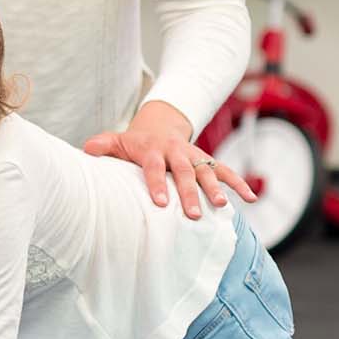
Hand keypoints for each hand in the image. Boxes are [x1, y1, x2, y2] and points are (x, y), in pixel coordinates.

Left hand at [83, 101, 256, 217]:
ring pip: (206, 172)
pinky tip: (251, 198)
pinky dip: (239, 183)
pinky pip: (225, 171)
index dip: (158, 184)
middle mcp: (176, 152)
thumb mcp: (118, 140)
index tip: (161, 203)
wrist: (161, 124)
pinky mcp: (208, 161)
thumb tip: (86, 149)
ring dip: (216, 188)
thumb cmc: (136, 142)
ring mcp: (194, 156)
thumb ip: (103, 145)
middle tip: (193, 215)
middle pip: (184, 172)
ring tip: (222, 206)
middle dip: (189, 193)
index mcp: (153, 149)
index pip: (154, 167)